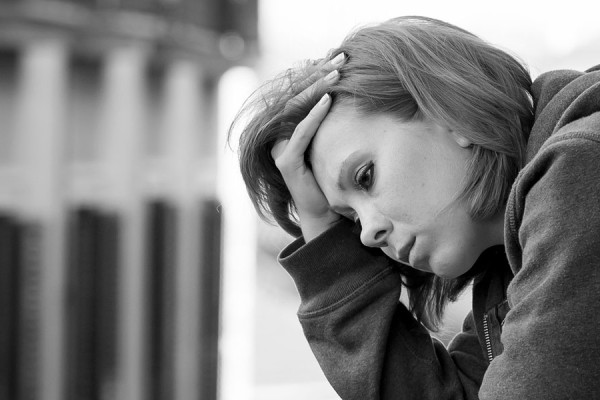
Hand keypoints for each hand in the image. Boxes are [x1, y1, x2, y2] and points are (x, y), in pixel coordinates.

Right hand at [271, 53, 344, 240]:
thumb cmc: (333, 178)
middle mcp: (281, 136)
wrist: (326, 214)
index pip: (301, 94)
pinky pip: (301, 133)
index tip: (336, 58)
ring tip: (336, 73)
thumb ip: (332, 121)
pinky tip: (328, 100)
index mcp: (290, 129)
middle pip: (297, 98)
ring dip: (317, 89)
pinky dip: (314, 116)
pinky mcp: (286, 162)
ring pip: (296, 111)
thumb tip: (349, 91)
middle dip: (318, 76)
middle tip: (340, 58)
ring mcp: (281, 149)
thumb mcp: (333, 142)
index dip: (316, 74)